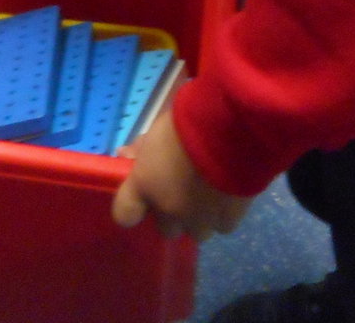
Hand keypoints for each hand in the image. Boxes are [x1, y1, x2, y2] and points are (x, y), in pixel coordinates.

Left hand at [112, 112, 252, 241]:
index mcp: (144, 185)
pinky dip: (223, 215)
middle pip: (165, 229)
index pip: (125, 215)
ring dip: (199, 218)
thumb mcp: (156, 128)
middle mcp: (168, 210)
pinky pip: (222, 226)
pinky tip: (228, 196)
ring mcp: (199, 220)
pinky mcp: (227, 221)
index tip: (141, 200)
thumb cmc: (187, 123)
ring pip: (196, 232)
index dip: (132, 210)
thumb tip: (126, 155)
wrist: (230, 131)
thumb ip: (141, 148)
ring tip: (209, 196)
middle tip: (182, 192)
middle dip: (172, 214)